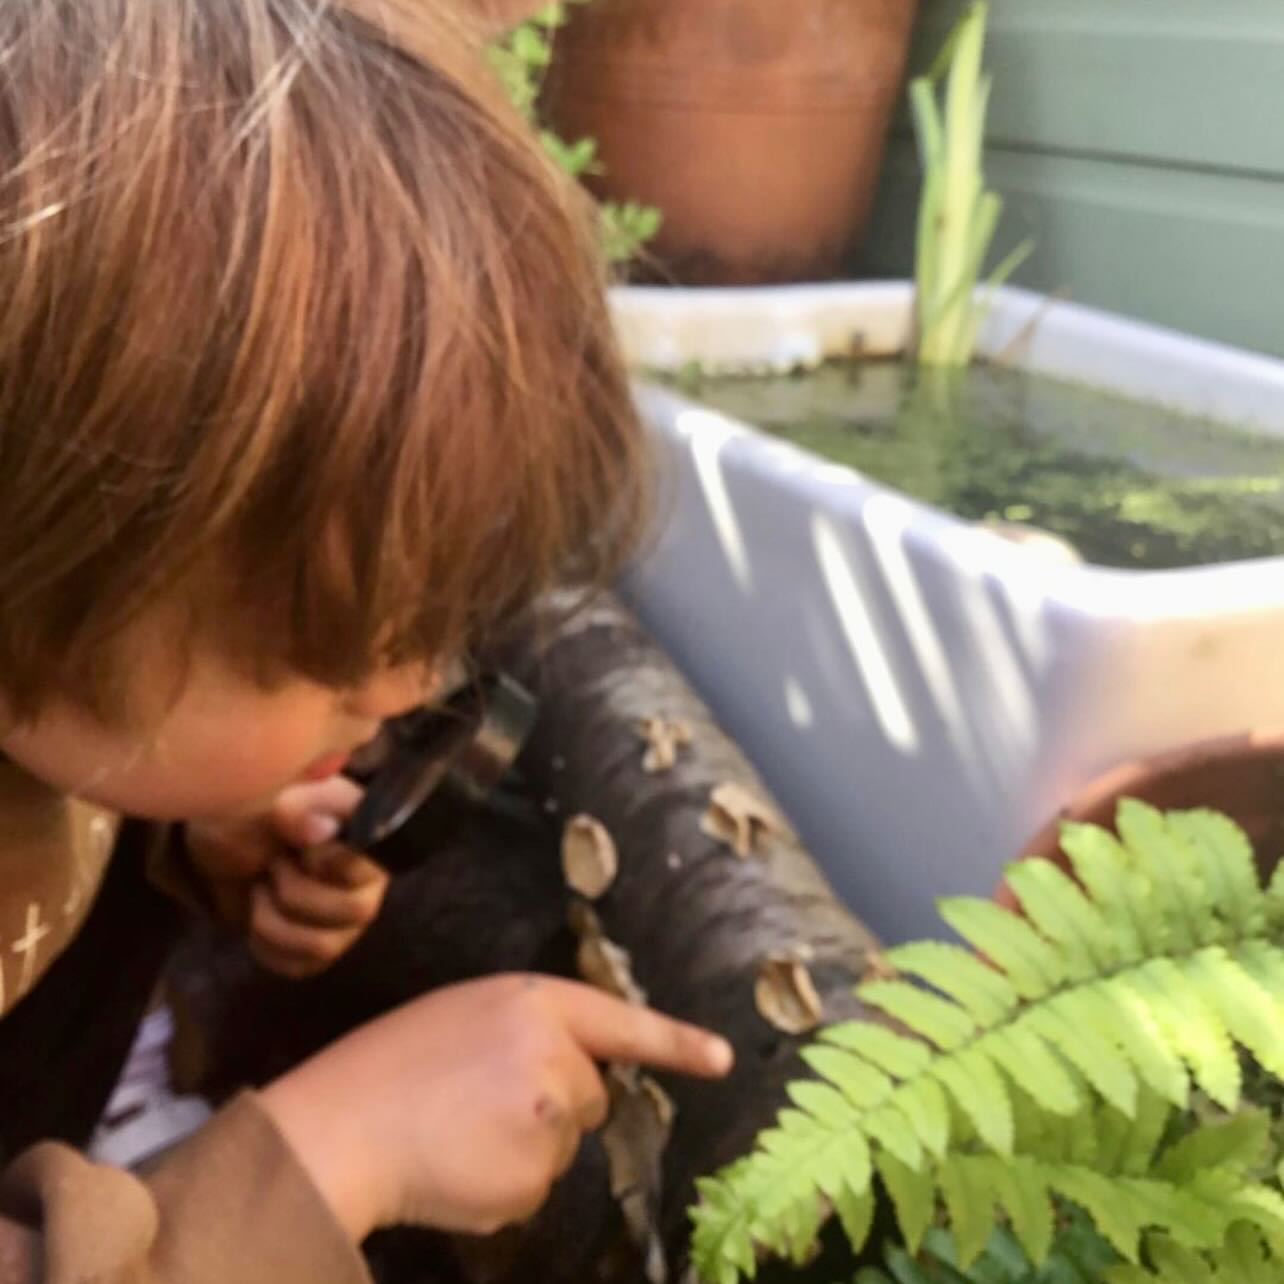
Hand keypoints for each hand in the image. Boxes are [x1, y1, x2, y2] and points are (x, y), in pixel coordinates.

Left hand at [185, 777, 389, 976]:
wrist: (221, 847)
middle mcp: (369, 877)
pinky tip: (259, 913)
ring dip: (272, 919)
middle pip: (355, 910)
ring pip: (325, 945)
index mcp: (369, 833)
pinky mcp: (321, 947)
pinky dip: (265, 945)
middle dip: (293, 891)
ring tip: (260, 888)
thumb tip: (319, 830)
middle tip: (272, 865)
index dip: (327, 860)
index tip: (298, 846)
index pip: (374, 861)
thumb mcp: (267, 798)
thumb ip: (298, 807)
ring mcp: (347, 917)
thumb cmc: (252, 813)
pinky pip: (301, 965)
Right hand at [258, 974, 734, 1239]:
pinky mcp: (533, 1179)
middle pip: (589, 1094)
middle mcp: (555, 1057)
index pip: (620, 1022)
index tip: (721, 1059)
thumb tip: (572, 1072)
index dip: (675, 1042)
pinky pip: (536, 1186)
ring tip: (460, 1130)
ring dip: (526, 1145)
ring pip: (563, 1145)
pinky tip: (460, 1165)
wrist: (342, 1125)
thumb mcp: (466, 1014)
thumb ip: (528, 1031)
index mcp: (534, 1003)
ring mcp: (548, 1121)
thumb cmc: (393, 1062)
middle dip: (553, 1101)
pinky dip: (506, 1184)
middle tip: (480, 1099)